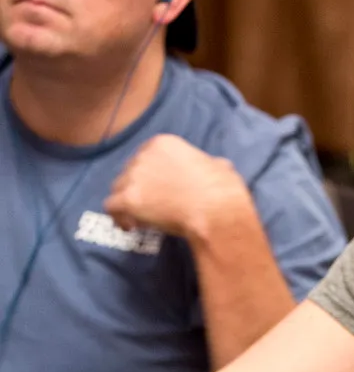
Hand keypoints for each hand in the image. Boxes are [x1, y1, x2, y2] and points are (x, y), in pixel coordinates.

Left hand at [104, 134, 247, 240]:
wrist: (216, 210)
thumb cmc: (222, 190)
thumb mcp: (219, 165)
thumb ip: (206, 163)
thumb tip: (214, 166)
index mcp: (163, 143)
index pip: (144, 156)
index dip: (148, 175)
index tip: (156, 189)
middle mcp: (144, 155)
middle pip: (128, 172)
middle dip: (136, 188)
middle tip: (148, 206)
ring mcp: (134, 177)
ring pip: (117, 189)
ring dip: (126, 203)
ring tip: (138, 219)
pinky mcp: (128, 199)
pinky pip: (111, 207)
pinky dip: (119, 218)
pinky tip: (131, 228)